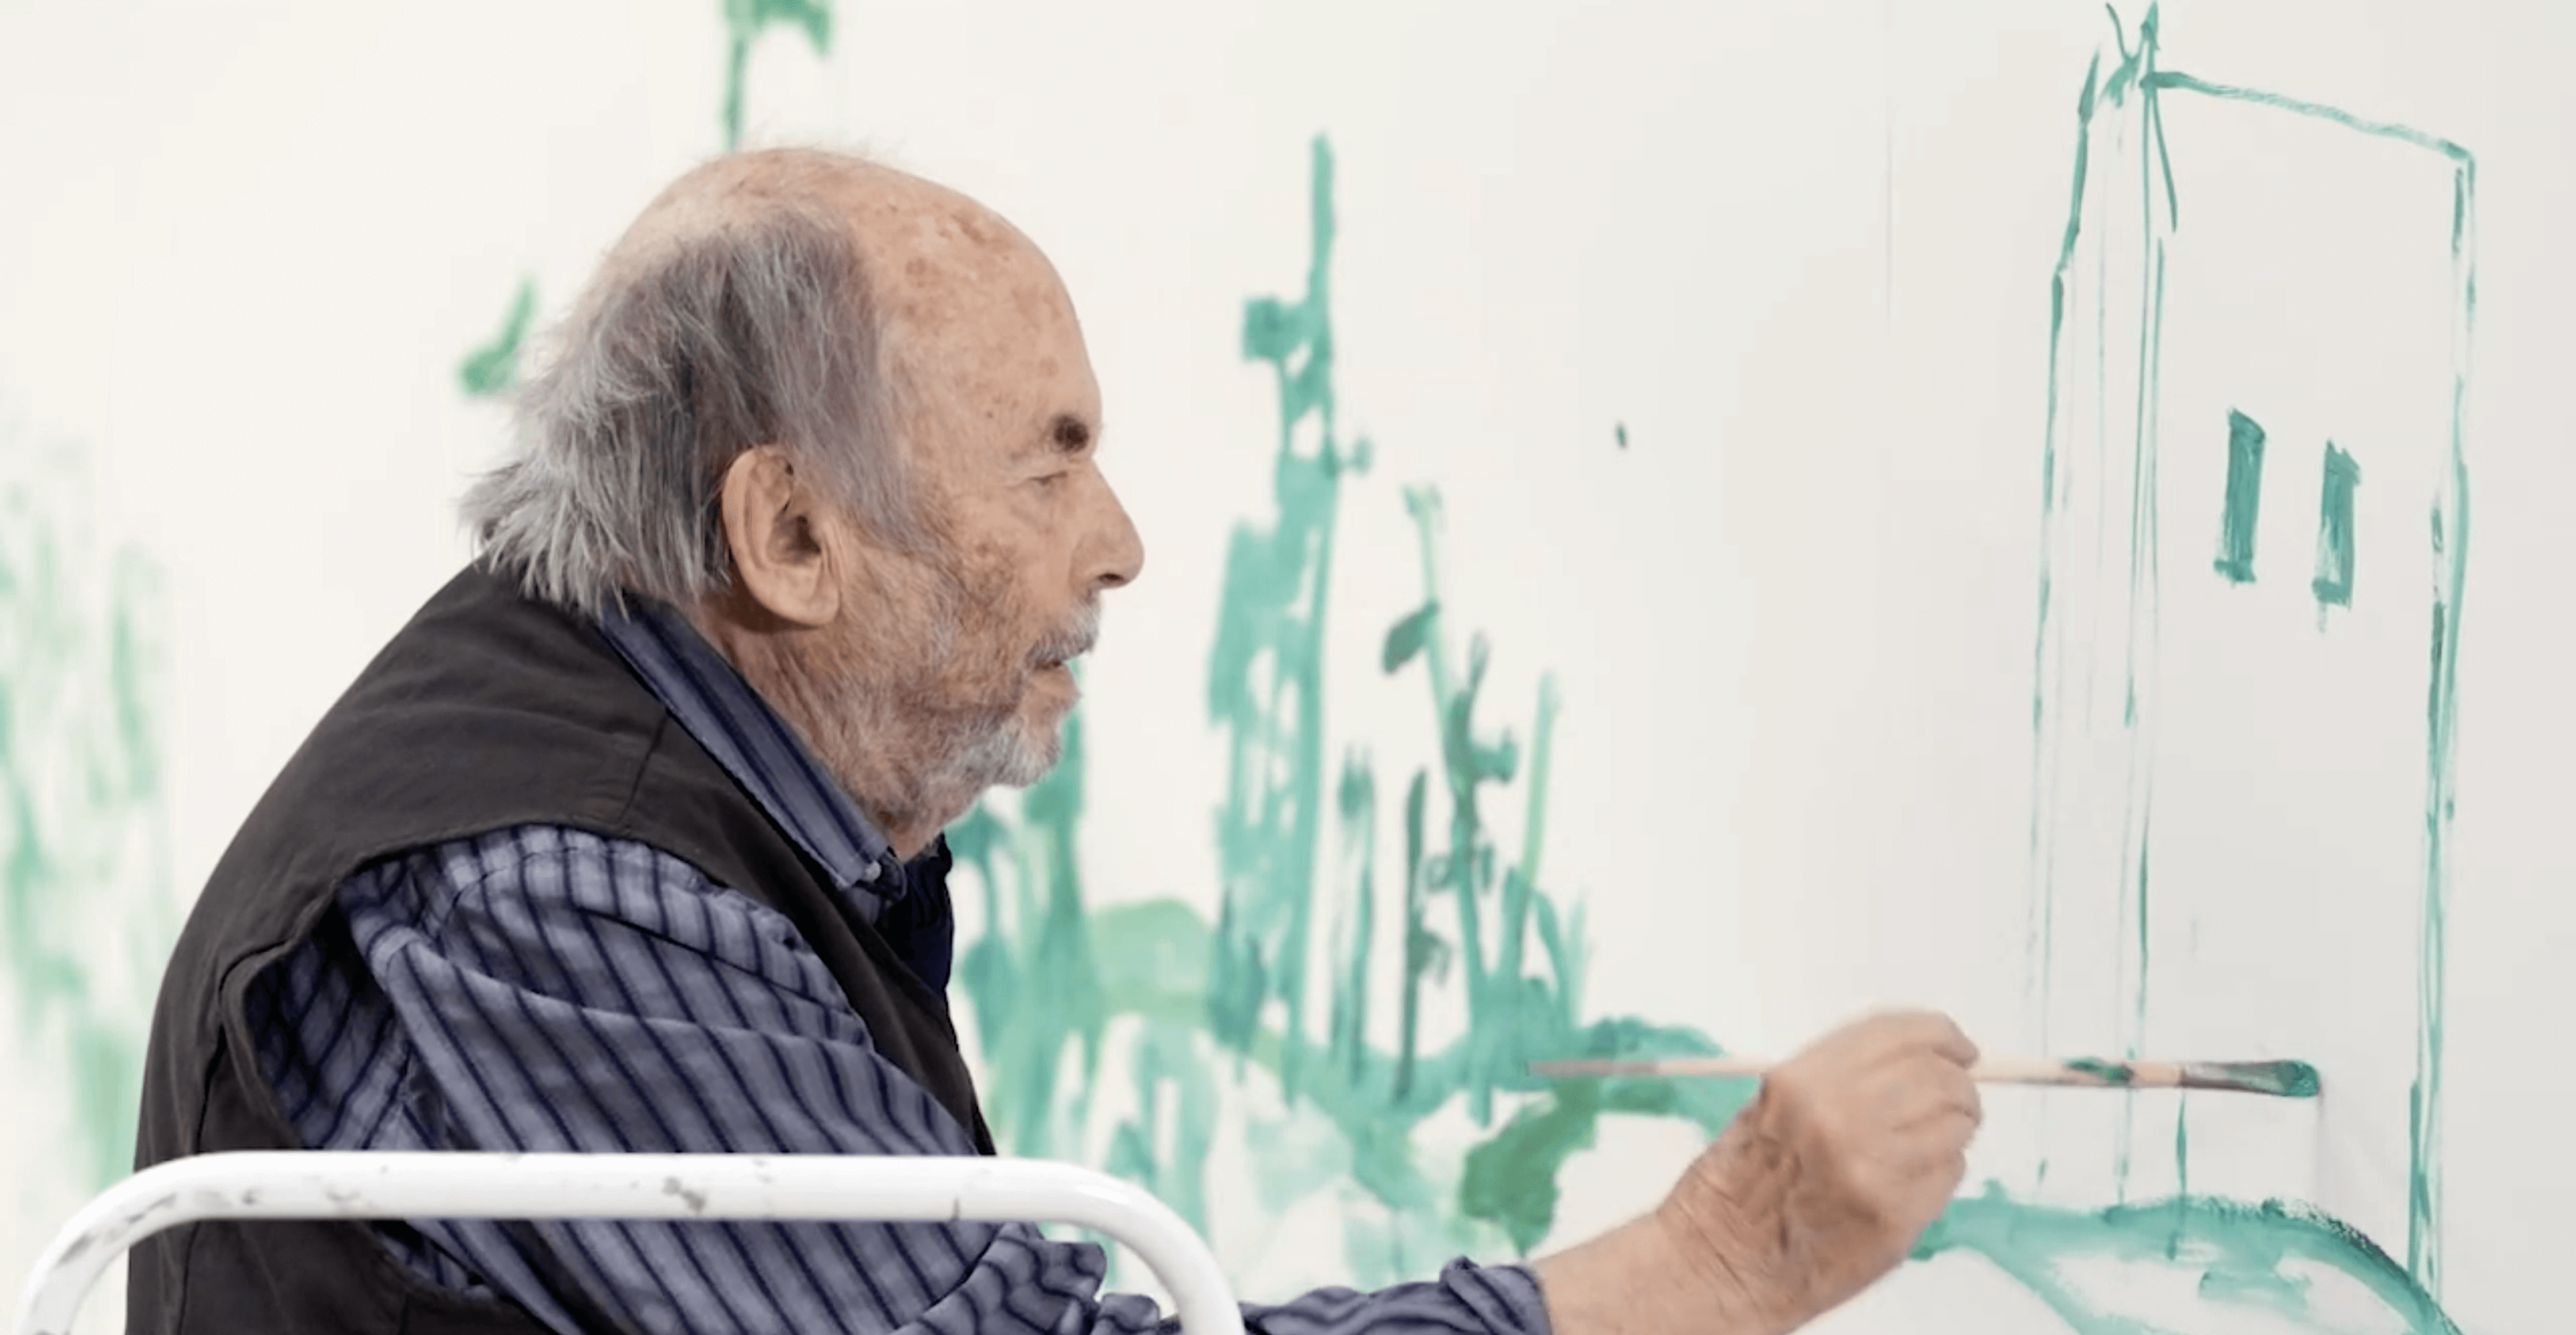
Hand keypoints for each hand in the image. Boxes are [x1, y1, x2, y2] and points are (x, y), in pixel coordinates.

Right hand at [1657, 1009, 1982, 1332]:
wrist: (1721, 1262)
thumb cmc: (1741, 1188)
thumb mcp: (1773, 1104)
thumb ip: (1840, 1076)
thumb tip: (1919, 1060)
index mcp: (1803, 1081)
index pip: (1900, 1034)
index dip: (1943, 1036)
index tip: (1960, 1048)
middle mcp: (1838, 1118)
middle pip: (1939, 1078)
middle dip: (1958, 1088)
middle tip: (1956, 1102)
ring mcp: (1870, 1169)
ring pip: (1954, 1126)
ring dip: (1951, 1132)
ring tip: (1922, 1148)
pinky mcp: (1893, 1217)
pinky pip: (1949, 1175)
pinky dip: (1940, 1174)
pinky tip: (1905, 1184)